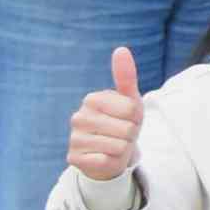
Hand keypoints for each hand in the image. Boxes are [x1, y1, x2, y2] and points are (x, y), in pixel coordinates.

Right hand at [65, 45, 141, 182]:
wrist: (110, 152)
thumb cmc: (122, 123)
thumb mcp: (130, 100)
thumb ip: (126, 76)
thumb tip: (121, 49)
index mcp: (92, 99)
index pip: (132, 109)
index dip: (136, 117)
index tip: (126, 118)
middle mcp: (78, 117)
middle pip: (126, 129)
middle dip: (130, 134)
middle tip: (120, 134)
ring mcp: (74, 138)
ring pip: (117, 146)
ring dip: (121, 149)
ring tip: (113, 145)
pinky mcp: (73, 158)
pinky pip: (104, 160)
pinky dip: (110, 161)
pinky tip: (103, 157)